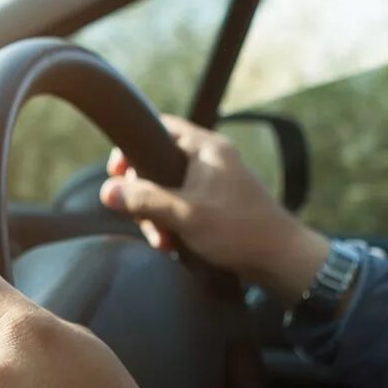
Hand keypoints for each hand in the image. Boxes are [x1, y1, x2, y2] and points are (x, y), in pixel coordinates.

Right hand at [99, 115, 329, 302]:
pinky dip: (172, 224)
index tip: (118, 173)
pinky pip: (181, 206)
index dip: (133, 147)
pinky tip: (173, 245)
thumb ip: (145, 200)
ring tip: (162, 241)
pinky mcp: (216, 205)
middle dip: (143, 195)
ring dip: (157, 216)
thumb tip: (107, 191)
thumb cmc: (239, 231)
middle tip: (141, 219)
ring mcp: (214, 182)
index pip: (159, 127)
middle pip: (157, 163)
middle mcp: (210, 159)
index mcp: (206, 148)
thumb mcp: (185, 214)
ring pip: (167, 190)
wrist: (280, 259)